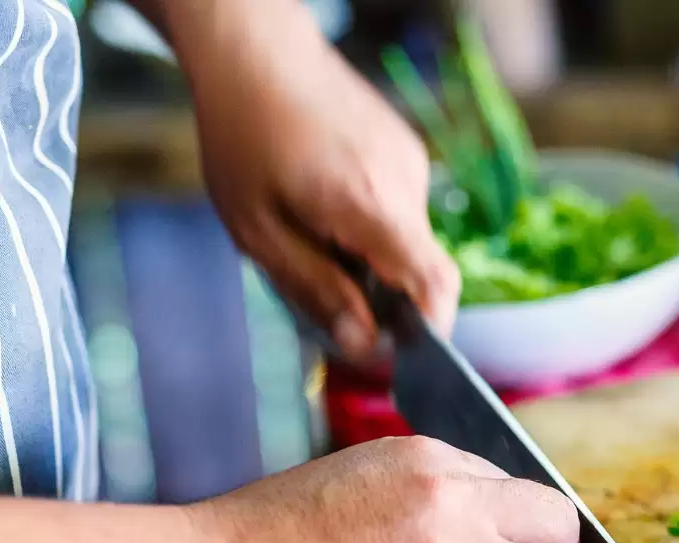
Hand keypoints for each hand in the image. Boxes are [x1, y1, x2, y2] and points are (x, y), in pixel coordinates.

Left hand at [182, 3, 458, 363]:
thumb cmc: (243, 137)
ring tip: (312, 231)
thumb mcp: (259, 231)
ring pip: (405, 240)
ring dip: (369, 256)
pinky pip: (399, 209)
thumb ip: (316, 291)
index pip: (435, 283)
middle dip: (381, 295)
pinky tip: (324, 202)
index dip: (433, 331)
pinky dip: (370, 224)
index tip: (407, 355)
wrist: (255, 51)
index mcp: (369, 206)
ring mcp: (409, 163)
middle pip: (417, 269)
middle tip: (324, 290)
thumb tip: (363, 347)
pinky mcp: (404, 150)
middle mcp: (404, 184)